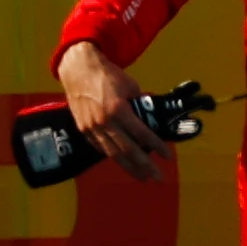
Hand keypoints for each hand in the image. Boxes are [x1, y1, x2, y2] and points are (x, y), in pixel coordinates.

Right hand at [56, 40, 170, 181]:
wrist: (78, 69)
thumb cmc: (107, 75)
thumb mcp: (130, 87)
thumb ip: (139, 105)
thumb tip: (149, 119)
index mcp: (118, 110)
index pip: (142, 134)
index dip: (157, 147)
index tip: (168, 157)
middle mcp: (104, 122)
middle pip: (128, 150)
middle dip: (145, 166)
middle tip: (158, 177)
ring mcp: (91, 127)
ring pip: (113, 153)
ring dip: (129, 167)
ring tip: (142, 177)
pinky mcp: (83, 129)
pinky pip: (100, 147)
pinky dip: (113, 156)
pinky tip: (123, 163)